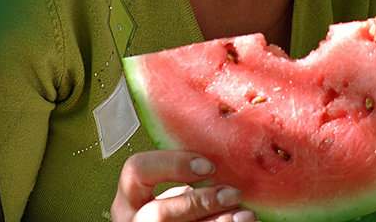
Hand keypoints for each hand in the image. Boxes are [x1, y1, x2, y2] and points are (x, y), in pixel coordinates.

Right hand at [110, 150, 256, 221]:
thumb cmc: (176, 213)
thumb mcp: (174, 194)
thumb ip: (186, 180)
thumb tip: (223, 159)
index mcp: (129, 198)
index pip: (137, 170)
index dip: (173, 164)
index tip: (209, 165)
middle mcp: (131, 221)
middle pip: (158, 213)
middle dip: (199, 203)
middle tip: (232, 194)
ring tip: (245, 215)